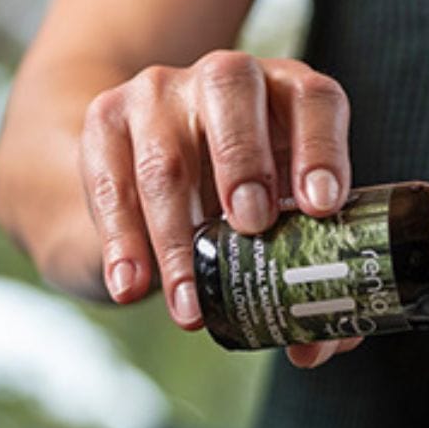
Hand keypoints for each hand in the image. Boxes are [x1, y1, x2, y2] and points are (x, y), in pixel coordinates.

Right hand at [79, 50, 361, 365]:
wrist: (149, 174)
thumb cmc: (246, 205)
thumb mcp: (283, 229)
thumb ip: (307, 285)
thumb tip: (313, 349)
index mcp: (291, 97)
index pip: (315, 101)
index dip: (322, 149)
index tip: (322, 206)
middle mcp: (227, 78)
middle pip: (231, 90)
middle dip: (242, 161)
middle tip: (250, 226)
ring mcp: (160, 92)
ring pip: (165, 155)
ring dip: (178, 239)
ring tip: (192, 307)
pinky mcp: (106, 120)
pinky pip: (109, 179)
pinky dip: (121, 241)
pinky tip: (131, 288)